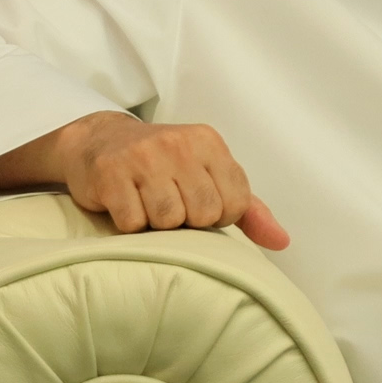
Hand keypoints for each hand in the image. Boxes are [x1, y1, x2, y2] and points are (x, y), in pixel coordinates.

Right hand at [49, 112, 288, 248]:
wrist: (99, 141)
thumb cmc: (162, 165)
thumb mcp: (208, 175)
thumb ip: (248, 209)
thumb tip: (282, 241)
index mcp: (208, 142)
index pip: (235, 202)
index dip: (217, 216)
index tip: (197, 205)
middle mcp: (178, 143)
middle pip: (203, 214)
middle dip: (187, 222)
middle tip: (169, 204)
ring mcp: (142, 156)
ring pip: (168, 221)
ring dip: (156, 225)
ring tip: (146, 204)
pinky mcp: (110, 172)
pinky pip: (133, 223)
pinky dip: (129, 224)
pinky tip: (125, 204)